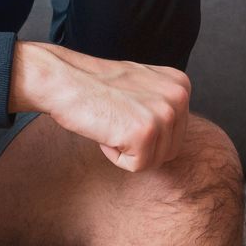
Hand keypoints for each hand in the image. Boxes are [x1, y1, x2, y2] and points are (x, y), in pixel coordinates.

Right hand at [10, 41, 191, 170]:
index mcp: (181, 85)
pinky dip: (115, 156)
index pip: (175, 134)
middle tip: (116, 118)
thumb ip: (164, 104)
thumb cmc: (96, 87)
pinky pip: (136, 166)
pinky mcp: (144, 133)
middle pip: (170, 151)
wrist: (64, 79)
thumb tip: (175, 135)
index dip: (144, 132)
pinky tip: (105, 129)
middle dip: (140, 146)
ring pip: (155, 161)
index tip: (124, 110)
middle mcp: (179, 96)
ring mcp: (164, 114)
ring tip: (111, 122)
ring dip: (127, 150)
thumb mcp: (143, 86)